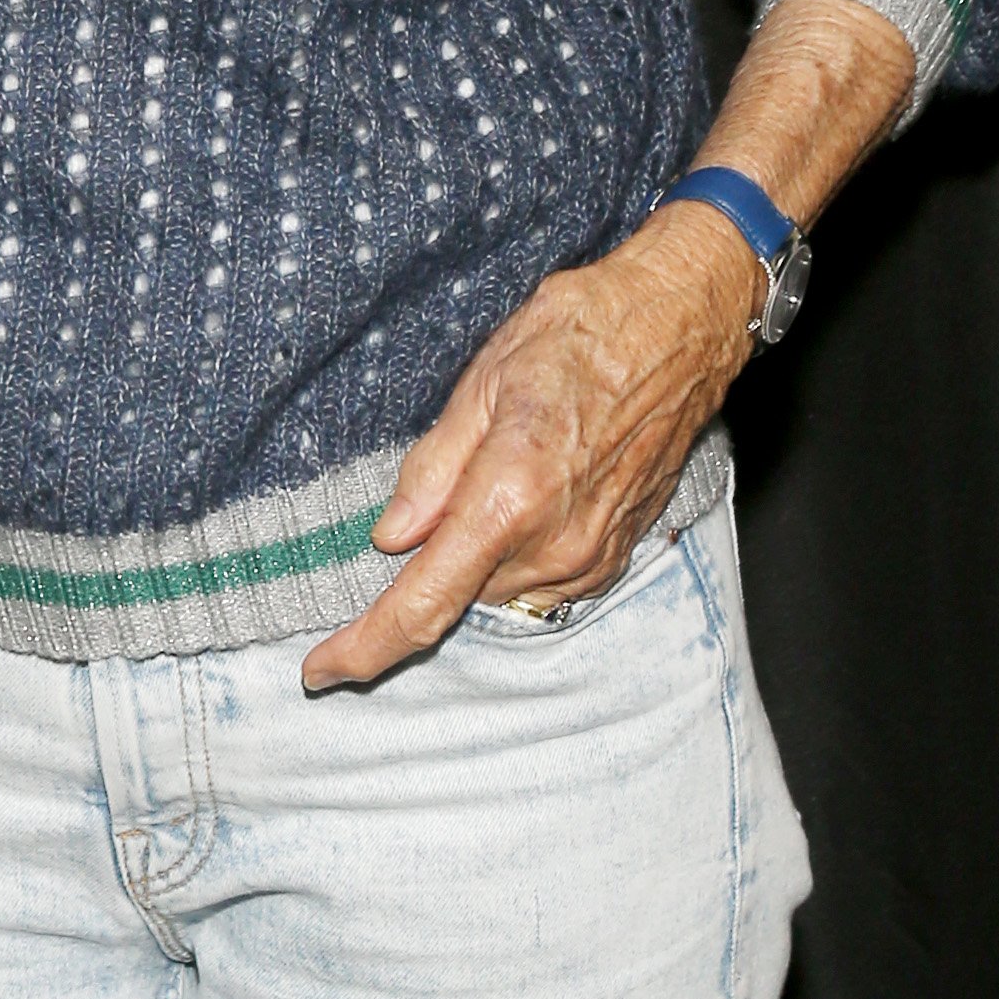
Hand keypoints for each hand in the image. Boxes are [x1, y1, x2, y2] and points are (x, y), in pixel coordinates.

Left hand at [302, 201, 759, 690]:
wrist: (678, 328)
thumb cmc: (580, 335)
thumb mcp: (482, 382)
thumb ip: (432, 469)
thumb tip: (390, 537)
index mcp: (509, 501)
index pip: (423, 603)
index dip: (366, 646)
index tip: (320, 670)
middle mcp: (555, 546)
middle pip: (456, 595)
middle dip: (424, 564)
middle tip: (429, 491)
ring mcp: (592, 558)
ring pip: (496, 589)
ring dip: (472, 555)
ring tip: (490, 468)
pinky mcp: (616, 556)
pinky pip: (540, 579)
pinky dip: (512, 553)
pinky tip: (520, 492)